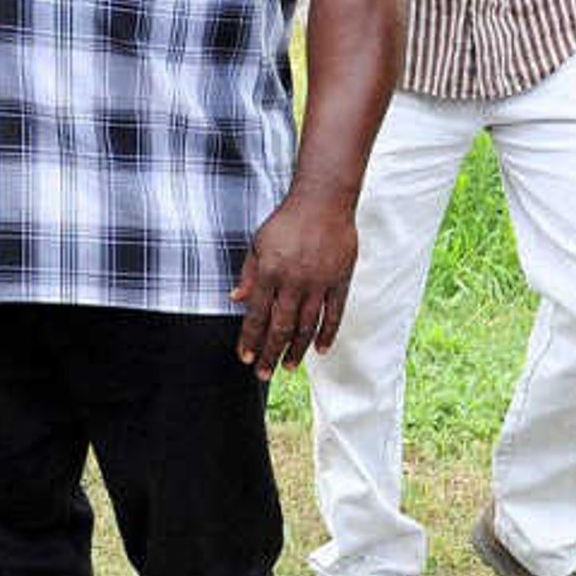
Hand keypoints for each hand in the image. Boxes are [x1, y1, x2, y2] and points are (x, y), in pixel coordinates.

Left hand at [230, 188, 356, 378]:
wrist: (323, 201)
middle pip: (280, 327)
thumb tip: (235, 300)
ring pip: (307, 326)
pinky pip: (334, 314)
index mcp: (270, 272)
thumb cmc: (287, 220)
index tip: (245, 358)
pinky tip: (320, 351)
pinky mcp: (339, 281)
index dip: (250, 340)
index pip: (257, 316)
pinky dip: (327, 334)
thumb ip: (249, 274)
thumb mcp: (258, 243)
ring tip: (289, 367)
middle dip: (270, 354)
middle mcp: (294, 281)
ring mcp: (319, 283)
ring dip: (296, 350)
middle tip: (263, 374)